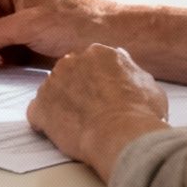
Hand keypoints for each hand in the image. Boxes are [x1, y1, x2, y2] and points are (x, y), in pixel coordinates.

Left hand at [27, 43, 169, 178]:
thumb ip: (132, 73)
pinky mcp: (40, 106)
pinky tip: (61, 132)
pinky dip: (45, 122)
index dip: (98, 82)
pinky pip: (37, 112)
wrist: (121, 134)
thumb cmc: (140, 113)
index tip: (104, 96)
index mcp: (99, 53)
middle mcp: (71, 60)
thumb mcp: (149, 85)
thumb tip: (128, 71)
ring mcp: (52, 82)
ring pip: (53, 91)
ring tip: (81, 124)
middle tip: (93, 111)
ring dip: (62, 105)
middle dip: (78, 91)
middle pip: (70, 73)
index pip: (92, 62)